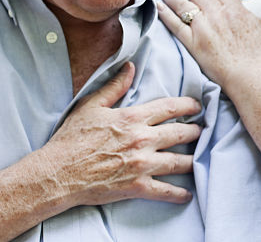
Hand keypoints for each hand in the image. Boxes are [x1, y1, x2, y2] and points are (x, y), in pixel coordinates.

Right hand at [36, 62, 202, 207]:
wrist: (59, 172)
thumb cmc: (72, 138)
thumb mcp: (91, 105)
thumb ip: (115, 86)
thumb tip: (130, 67)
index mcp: (133, 118)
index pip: (170, 108)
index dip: (188, 105)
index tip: (198, 106)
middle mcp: (142, 140)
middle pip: (179, 133)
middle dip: (195, 131)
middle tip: (202, 131)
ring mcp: (142, 165)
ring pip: (178, 161)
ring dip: (192, 159)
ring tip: (200, 157)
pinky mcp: (137, 187)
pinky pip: (165, 191)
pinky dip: (179, 193)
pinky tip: (188, 193)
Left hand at [155, 0, 260, 92]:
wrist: (257, 77)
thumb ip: (253, 20)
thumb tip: (248, 18)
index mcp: (236, 9)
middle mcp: (217, 13)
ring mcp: (204, 27)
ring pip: (182, 4)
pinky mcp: (193, 44)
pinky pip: (175, 24)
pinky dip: (165, 13)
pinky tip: (157, 5)